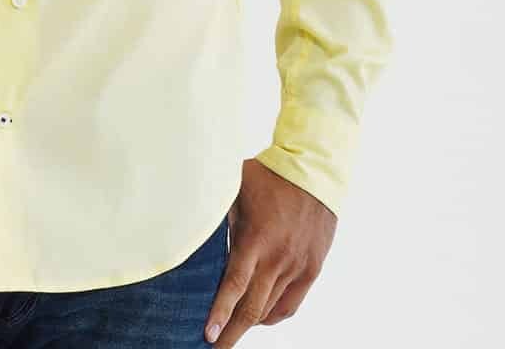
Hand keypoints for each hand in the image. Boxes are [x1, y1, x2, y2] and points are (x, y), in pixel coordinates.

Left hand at [204, 157, 335, 345]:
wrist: (314, 173)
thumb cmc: (269, 176)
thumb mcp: (235, 189)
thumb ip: (217, 212)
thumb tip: (190, 224)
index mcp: (256, 239)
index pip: (235, 285)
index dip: (220, 312)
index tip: (207, 334)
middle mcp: (277, 258)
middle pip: (252, 308)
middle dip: (231, 332)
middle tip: (215, 347)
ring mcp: (296, 266)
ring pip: (271, 309)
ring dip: (250, 324)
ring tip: (231, 332)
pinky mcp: (311, 269)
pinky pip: (291, 304)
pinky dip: (273, 315)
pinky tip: (260, 318)